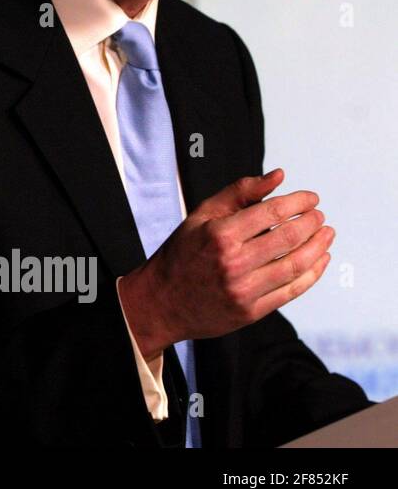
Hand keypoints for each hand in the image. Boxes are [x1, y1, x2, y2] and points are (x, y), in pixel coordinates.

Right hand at [118, 168, 333, 360]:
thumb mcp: (200, 216)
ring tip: (326, 234)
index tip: (311, 198)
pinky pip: (291, 291)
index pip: (272, 212)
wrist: (161, 302)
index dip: (298, 202)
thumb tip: (278, 177)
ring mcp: (243, 289)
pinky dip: (312, 274)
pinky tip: (319, 260)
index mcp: (219, 235)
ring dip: (318, 247)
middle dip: (312, 223)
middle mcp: (232, 262)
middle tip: (319, 216)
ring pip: (295, 265)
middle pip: (288, 238)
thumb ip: (239, 193)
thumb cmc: (181, 255)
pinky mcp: (251, 311)